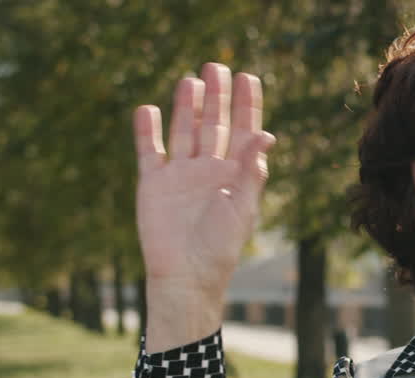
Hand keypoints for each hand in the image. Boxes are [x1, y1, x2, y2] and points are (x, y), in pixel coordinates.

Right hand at [132, 63, 274, 300]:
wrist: (186, 275)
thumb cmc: (220, 247)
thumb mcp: (242, 207)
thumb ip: (251, 170)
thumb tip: (267, 135)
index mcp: (234, 174)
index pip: (242, 131)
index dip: (246, 105)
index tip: (249, 77)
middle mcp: (207, 169)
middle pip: (212, 124)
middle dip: (216, 97)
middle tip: (216, 66)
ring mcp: (180, 175)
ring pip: (183, 131)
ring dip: (185, 107)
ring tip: (189, 81)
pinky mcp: (153, 184)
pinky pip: (149, 151)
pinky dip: (147, 131)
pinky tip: (147, 109)